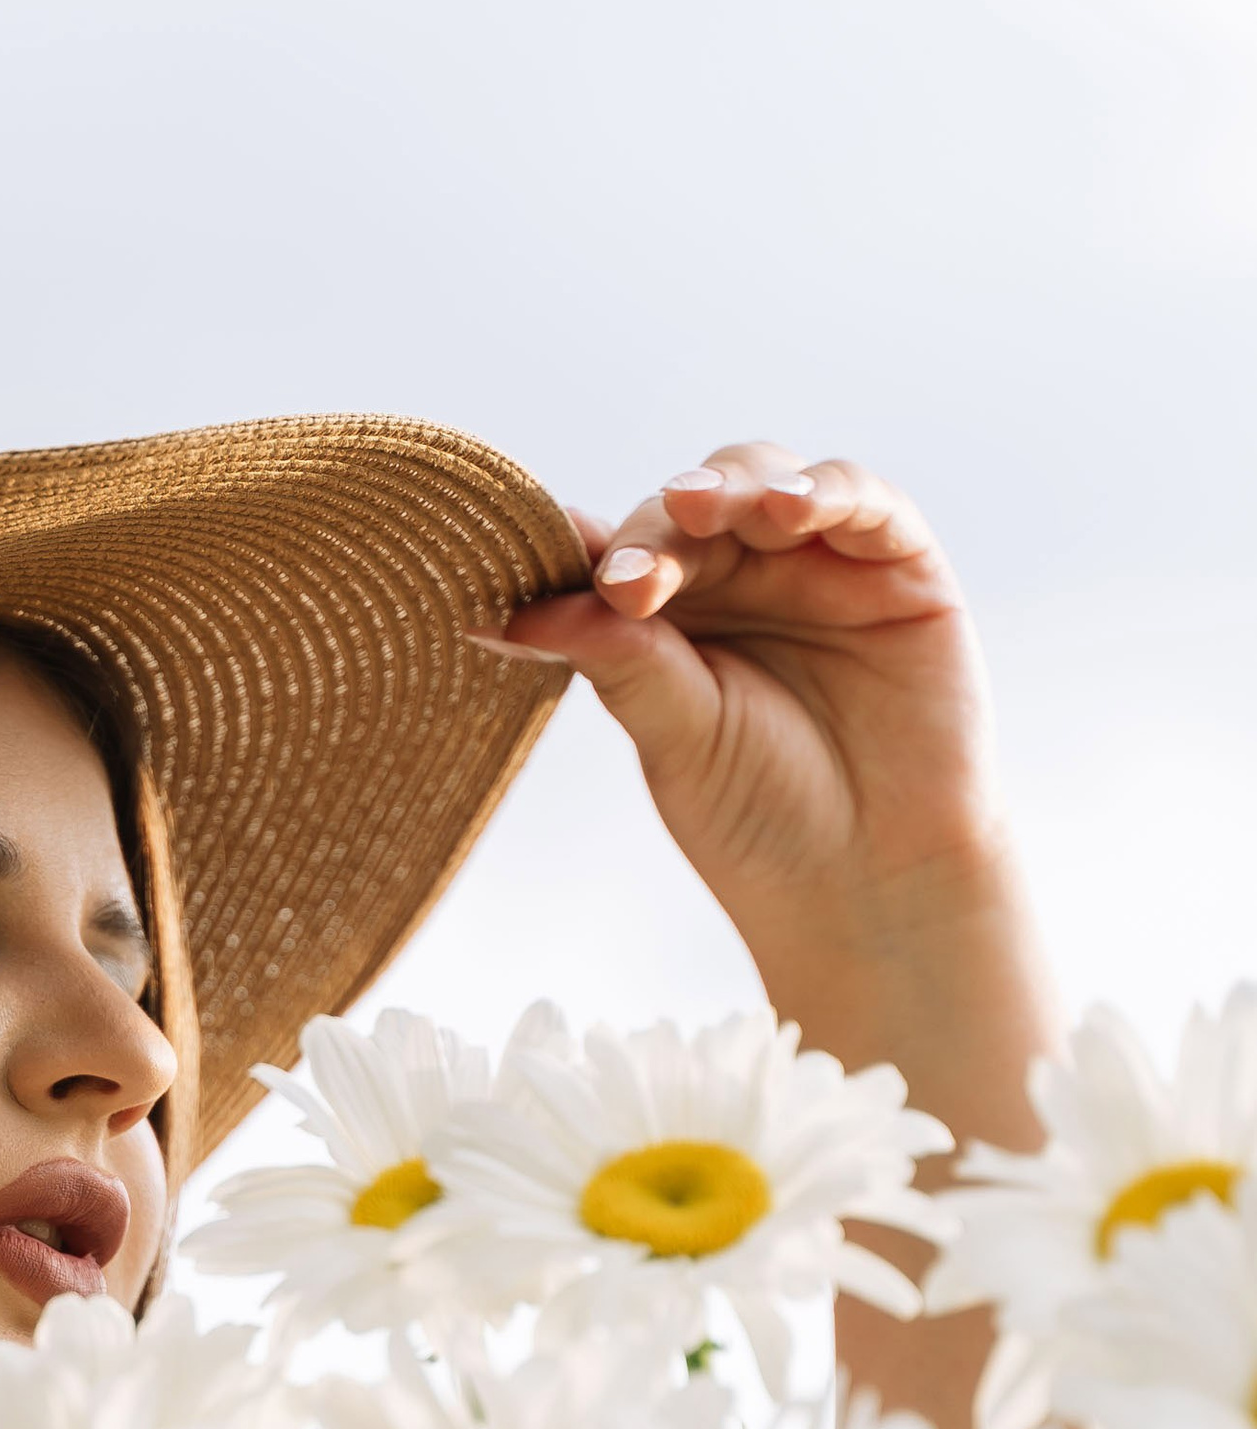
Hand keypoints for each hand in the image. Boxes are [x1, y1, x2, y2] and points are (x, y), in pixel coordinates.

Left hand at [485, 441, 1063, 1428]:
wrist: (887, 936)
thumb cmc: (765, 875)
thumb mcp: (663, 767)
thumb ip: (601, 676)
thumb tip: (511, 616)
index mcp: (666, 644)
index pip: (610, 568)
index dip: (572, 569)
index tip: (529, 607)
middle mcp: (742, 607)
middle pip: (681, 516)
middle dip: (644, 525)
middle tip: (610, 567)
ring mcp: (830, 591)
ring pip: (774, 492)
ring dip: (731, 491)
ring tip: (695, 524)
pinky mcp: (916, 585)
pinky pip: (874, 505)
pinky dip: (826, 492)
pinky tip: (776, 513)